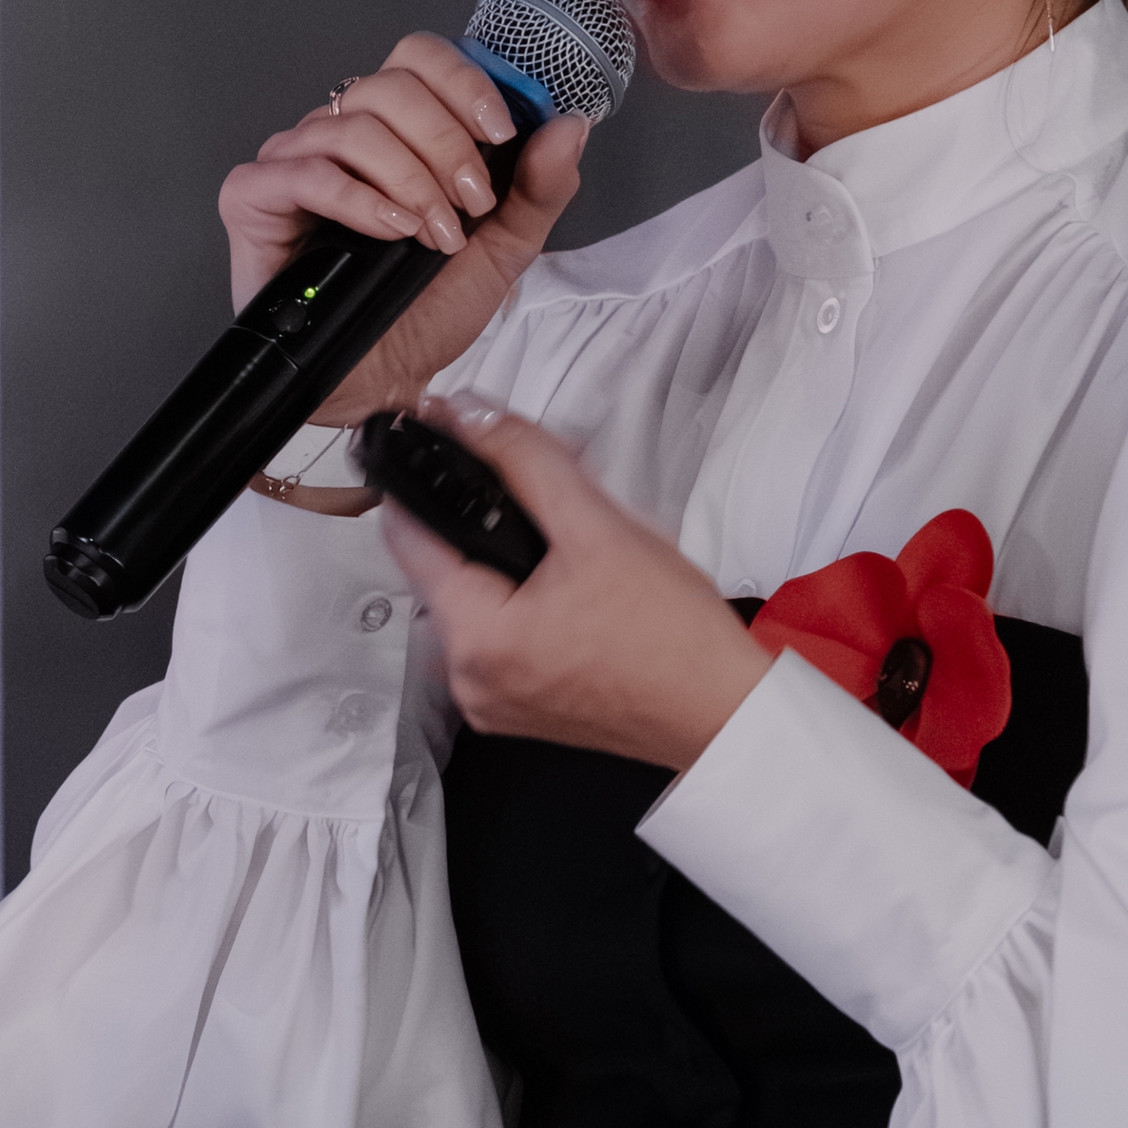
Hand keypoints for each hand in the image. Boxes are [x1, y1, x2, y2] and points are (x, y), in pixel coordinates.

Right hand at [218, 34, 587, 422]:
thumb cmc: (427, 311)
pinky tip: (392, 230)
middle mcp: (342, 134)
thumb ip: (539, 187)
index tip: (500, 133)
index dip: (463, 82)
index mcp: (397, 130)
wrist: (384, 378)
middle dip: (446, 143)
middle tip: (471, 202)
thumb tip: (568, 125)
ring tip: (434, 234)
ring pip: (353, 127)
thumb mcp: (504, 248)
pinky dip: (358, 200)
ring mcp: (294, 161)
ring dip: (411, 180)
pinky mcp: (255, 199)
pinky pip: (303, 172)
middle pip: (389, 85)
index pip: (419, 58)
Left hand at [381, 401, 773, 772]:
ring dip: (508, 557)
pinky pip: (500, 633)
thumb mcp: (599, 526)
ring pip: (474, 597)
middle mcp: (469, 679)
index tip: (450, 448)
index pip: (405, 534)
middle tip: (545, 495)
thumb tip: (475, 418)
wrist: (723, 710)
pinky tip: (575, 584)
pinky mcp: (519, 706)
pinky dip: (525, 598)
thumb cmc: (675, 641)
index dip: (425, 478)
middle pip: (443, 565)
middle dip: (486, 517)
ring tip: (573, 542)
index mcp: (475, 640)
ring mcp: (492, 699)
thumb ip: (527, 461)